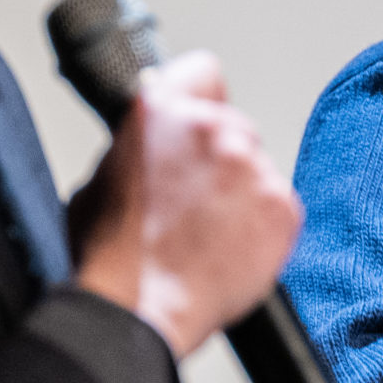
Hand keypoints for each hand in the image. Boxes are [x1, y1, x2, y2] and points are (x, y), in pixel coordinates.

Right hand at [69, 51, 300, 358]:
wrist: (139, 312)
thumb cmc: (113, 256)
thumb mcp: (99, 177)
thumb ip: (137, 144)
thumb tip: (154, 145)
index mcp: (160, 111)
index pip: (201, 70)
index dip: (195, 97)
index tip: (195, 117)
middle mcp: (212, 129)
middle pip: (230, 125)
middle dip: (215, 156)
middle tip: (192, 199)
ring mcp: (252, 167)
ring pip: (255, 165)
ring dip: (239, 191)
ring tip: (208, 233)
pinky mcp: (283, 208)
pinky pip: (277, 204)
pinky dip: (261, 224)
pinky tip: (229, 249)